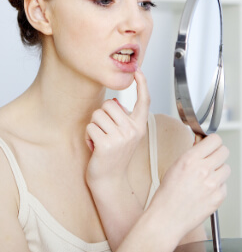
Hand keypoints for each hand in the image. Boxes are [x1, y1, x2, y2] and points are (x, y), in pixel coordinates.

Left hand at [85, 68, 149, 187]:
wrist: (110, 181)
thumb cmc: (115, 156)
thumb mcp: (125, 135)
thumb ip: (123, 118)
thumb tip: (113, 102)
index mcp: (139, 126)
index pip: (144, 101)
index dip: (142, 84)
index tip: (138, 71)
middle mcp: (133, 131)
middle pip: (109, 105)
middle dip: (101, 116)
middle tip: (105, 133)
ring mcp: (120, 138)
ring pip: (97, 115)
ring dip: (94, 127)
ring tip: (100, 141)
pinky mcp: (106, 145)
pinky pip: (90, 127)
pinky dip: (88, 136)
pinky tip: (95, 148)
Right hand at [149, 134, 229, 241]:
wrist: (168, 217)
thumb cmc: (168, 194)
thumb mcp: (175, 166)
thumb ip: (192, 154)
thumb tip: (202, 145)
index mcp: (190, 159)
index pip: (215, 140)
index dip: (213, 141)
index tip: (210, 144)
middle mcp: (203, 170)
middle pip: (224, 151)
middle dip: (217, 153)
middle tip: (210, 158)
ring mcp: (213, 184)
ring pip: (226, 168)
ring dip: (218, 170)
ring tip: (207, 176)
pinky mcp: (218, 197)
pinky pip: (224, 185)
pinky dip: (218, 186)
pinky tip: (206, 189)